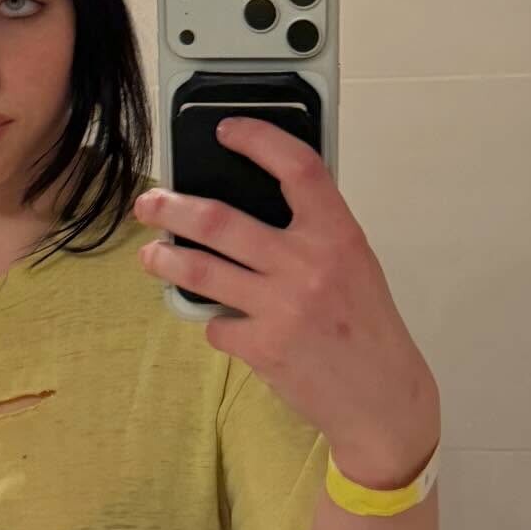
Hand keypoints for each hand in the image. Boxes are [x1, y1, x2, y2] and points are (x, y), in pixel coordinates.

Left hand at [134, 116, 440, 487]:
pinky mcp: (263, 348)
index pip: (297, 168)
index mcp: (338, 235)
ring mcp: (282, 307)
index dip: (258, 140)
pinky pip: (216, 325)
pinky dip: (214, 324)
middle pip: (220, 222)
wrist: (381, 398)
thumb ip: (313, 234)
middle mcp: (308, 265)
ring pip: (201, 272)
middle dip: (172, 209)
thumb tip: (253, 207)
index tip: (225, 130)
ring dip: (166, 261)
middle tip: (149, 204)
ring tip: (152, 255)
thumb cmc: (366, 327)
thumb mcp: (355, 266)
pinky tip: (224, 325)